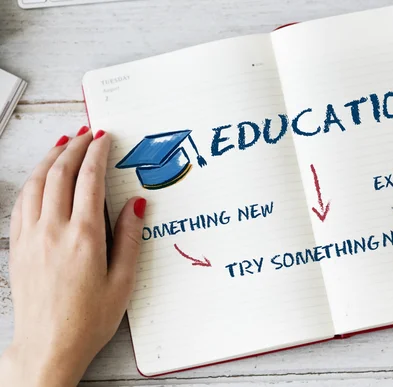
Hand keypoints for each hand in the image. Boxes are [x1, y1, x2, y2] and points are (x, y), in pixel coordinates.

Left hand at [0, 127, 145, 386]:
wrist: (48, 346)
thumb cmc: (88, 319)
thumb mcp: (123, 281)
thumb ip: (130, 237)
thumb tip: (136, 204)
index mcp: (84, 236)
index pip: (89, 179)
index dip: (97, 153)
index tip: (104, 137)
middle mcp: (54, 230)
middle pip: (60, 173)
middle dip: (74, 147)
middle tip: (86, 133)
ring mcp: (31, 237)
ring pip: (36, 183)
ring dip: (50, 158)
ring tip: (63, 143)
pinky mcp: (19, 247)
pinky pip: (22, 202)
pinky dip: (32, 181)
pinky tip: (39, 177)